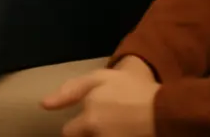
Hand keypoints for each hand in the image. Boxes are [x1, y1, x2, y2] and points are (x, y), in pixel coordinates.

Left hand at [43, 65, 158, 136]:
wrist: (165, 110)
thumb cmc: (131, 89)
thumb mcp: (99, 79)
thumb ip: (71, 91)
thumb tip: (43, 105)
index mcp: (89, 119)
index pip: (69, 132)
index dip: (75, 127)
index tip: (83, 124)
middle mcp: (98, 136)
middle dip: (88, 132)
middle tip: (105, 122)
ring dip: (102, 133)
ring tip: (117, 125)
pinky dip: (115, 135)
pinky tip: (123, 130)